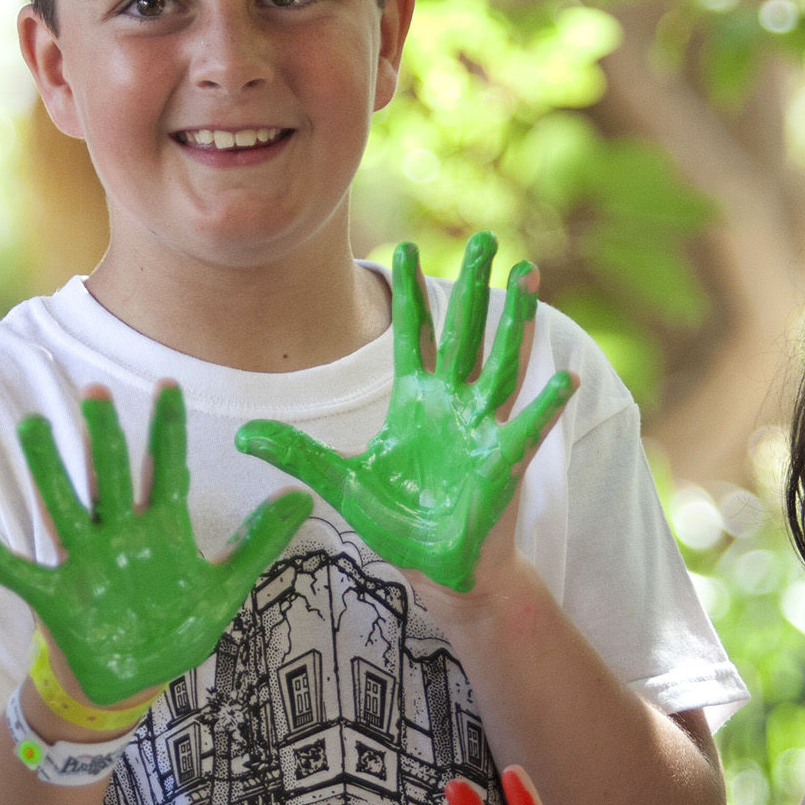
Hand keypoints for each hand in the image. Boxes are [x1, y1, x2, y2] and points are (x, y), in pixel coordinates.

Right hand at [0, 382, 310, 707]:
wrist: (133, 680)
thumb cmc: (174, 628)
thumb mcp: (224, 588)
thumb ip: (259, 543)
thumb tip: (301, 496)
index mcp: (161, 528)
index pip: (166, 469)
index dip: (167, 430)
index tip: (169, 386)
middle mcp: (120, 534)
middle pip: (112, 476)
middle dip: (106, 437)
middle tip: (98, 392)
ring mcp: (86, 562)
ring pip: (65, 506)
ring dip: (49, 470)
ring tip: (33, 427)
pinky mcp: (57, 597)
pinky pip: (22, 574)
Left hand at [236, 232, 575, 593]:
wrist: (436, 567)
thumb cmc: (397, 523)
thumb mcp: (339, 482)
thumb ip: (296, 453)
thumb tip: (241, 435)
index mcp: (415, 401)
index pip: (412, 334)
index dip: (409, 293)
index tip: (404, 247)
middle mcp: (452, 403)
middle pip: (463, 332)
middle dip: (471, 285)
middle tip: (483, 237)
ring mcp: (481, 428)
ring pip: (500, 362)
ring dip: (516, 321)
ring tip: (528, 274)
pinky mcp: (502, 462)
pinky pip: (527, 429)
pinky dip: (546, 405)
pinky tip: (563, 379)